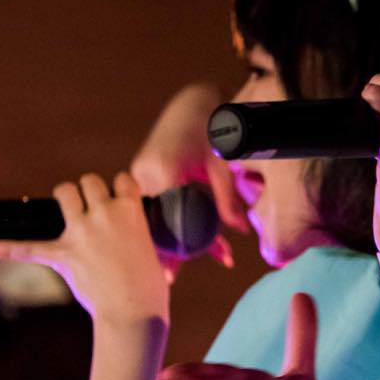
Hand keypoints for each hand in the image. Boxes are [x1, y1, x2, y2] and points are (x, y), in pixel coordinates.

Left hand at [0, 172, 169, 326]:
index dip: (120, 187)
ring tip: (66, 208)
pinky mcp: (62, 255)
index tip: (119, 197)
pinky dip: (6, 248)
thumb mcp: (155, 252)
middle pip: (89, 181)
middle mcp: (105, 214)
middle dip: (89, 191)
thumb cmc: (149, 287)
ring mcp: (81, 233)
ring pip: (64, 193)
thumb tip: (141, 242)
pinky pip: (28, 247)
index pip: (123, 179)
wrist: (134, 312)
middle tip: (91, 206)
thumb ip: (141, 237)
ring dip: (64, 197)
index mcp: (132, 211)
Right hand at [131, 82, 244, 269]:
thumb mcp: (223, 166)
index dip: (173, 250)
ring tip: (172, 265)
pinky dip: (162, 220)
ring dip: (164, 238)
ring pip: (150, 216)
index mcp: (162, 172)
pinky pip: (151, 204)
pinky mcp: (142, 172)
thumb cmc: (215, 127)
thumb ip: (228, 201)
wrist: (196, 99)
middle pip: (152, 223)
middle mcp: (143, 174)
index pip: (165, 222)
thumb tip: (240, 232)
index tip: (172, 275)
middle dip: (165, 251)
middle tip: (169, 280)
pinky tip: (172, 237)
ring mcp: (139, 173)